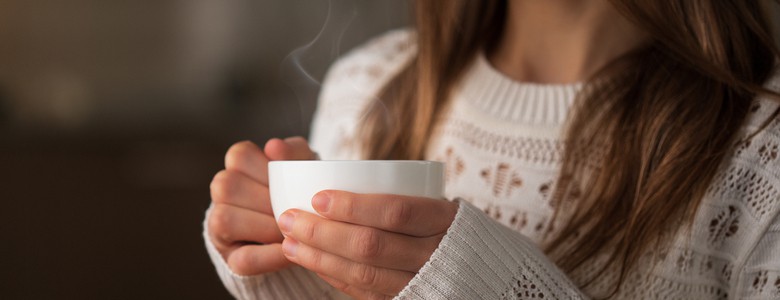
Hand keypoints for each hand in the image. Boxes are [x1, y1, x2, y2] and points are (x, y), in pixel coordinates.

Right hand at [208, 137, 315, 274]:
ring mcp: (220, 227)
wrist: (308, 231)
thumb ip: (294, 152)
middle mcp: (222, 194)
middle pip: (228, 187)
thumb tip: (273, 146)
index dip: (265, 168)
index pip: (239, 156)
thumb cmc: (301, 190)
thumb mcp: (304, 167)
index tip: (288, 180)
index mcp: (238, 167)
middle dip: (267, 200)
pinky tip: (290, 250)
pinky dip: (270, 256)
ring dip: (265, 227)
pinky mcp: (231, 258)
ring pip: (225, 220)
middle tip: (296, 208)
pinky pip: (244, 258)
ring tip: (293, 229)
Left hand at [277, 190, 458, 298]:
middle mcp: (436, 253)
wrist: (476, 265)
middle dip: (324, 232)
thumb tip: (281, 146)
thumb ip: (367, 172)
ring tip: (290, 241)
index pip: (396, 211)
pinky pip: (365, 292)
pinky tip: (310, 260)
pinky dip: (333, 275)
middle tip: (289, 218)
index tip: (317, 197)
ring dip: (320, 257)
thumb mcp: (423, 191)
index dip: (354, 206)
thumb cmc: (435, 217)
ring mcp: (421, 282)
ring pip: (364, 273)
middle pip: (373, 244)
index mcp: (444, 218)